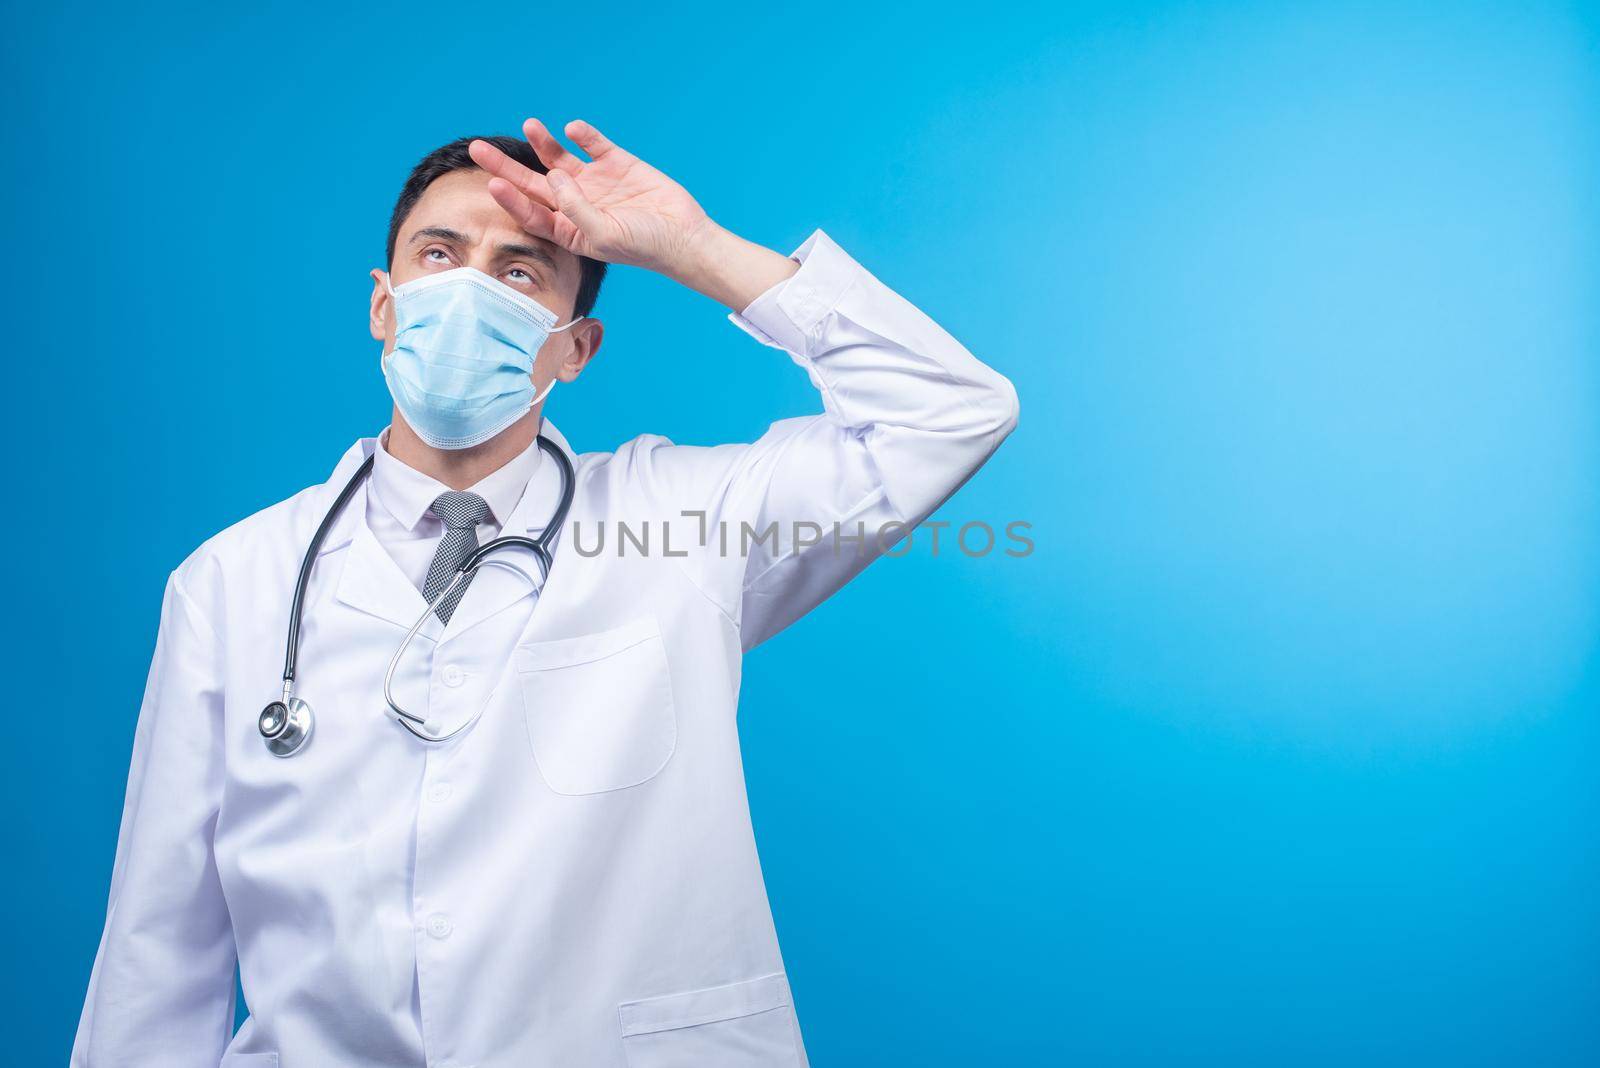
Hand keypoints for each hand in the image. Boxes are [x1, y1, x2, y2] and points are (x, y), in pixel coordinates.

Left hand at [469, 120, 710, 276]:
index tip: (492, 184)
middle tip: (478, 149)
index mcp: (568, 229)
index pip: (531, 213)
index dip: (510, 199)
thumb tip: (555, 175)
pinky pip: (593, 144)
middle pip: (532, 183)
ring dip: (542, 143)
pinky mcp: (616, 163)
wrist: (683, 235)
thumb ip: (575, 208)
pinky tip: (573, 129)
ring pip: (558, 159)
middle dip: (505, 167)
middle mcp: (575, 204)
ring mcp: (595, 182)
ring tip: (530, 125)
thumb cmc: (643, 246)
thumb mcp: (604, 235)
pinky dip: (582, 135)